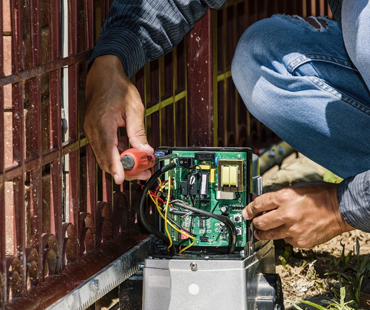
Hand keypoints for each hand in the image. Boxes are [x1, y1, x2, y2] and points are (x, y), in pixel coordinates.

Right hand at [84, 55, 153, 183]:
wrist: (103, 76)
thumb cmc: (117, 88)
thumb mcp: (134, 108)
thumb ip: (138, 132)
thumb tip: (146, 151)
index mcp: (102, 122)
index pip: (108, 150)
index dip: (115, 167)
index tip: (121, 179)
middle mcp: (93, 130)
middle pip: (106, 159)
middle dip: (125, 170)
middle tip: (144, 173)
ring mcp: (92, 132)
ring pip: (105, 157)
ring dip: (122, 164)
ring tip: (142, 166)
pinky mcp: (95, 133)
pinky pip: (105, 150)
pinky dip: (118, 156)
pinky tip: (132, 155)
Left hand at [242, 182, 353, 247]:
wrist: (341, 209)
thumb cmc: (320, 196)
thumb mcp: (295, 189)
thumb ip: (277, 197)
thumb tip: (262, 202)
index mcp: (284, 197)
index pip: (258, 204)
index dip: (249, 209)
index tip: (245, 213)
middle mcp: (287, 214)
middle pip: (260, 222)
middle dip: (254, 223)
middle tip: (253, 223)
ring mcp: (293, 230)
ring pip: (269, 235)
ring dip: (263, 233)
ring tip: (261, 232)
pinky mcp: (300, 241)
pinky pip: (285, 240)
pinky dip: (285, 236)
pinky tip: (289, 231)